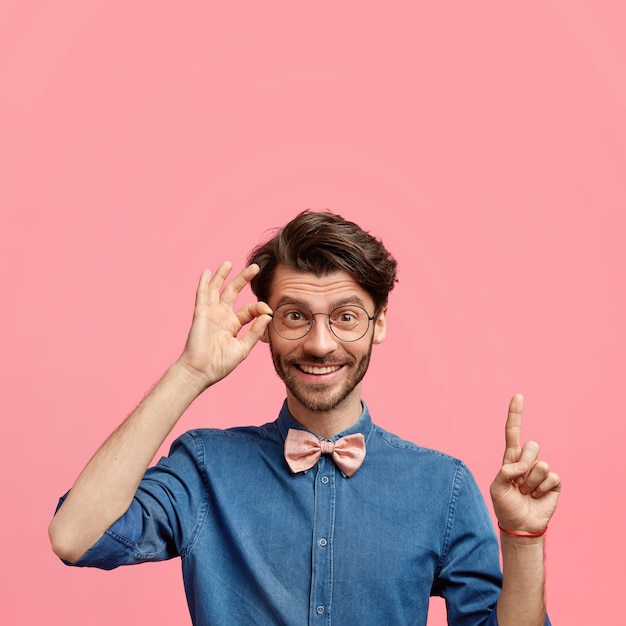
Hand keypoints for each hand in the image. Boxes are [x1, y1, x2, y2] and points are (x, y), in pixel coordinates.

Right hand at [177, 262, 271, 388]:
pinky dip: (205, 282)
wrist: (201, 371)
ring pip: (217, 289)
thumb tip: (268, 315)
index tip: (268, 310)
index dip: (260, 307)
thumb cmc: (221, 364)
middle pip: (234, 292)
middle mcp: (223, 316)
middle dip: (243, 279)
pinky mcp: (201, 313)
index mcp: (234, 325)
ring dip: (223, 275)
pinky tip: (207, 271)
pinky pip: (202, 294)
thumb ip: (255, 331)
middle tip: (255, 267)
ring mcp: (211, 313)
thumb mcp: (244, 348)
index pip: (249, 309)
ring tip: (229, 263)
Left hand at [490, 394, 560, 534]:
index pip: (513, 432)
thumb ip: (504, 472)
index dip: (515, 414)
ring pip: (540, 464)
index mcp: (510, 458)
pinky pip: (551, 477)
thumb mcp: (496, 488)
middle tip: (518, 483)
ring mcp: (540, 471)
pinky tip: (537, 496)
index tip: (518, 396)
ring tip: (526, 492)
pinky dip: (542, 489)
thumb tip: (522, 465)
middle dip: (524, 465)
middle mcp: (526, 461)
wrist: (520, 525)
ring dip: (531, 482)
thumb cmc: (505, 505)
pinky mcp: (553, 483)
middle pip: (531, 446)